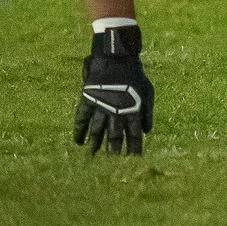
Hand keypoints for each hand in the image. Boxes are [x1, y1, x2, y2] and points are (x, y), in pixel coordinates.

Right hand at [74, 23, 153, 155]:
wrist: (116, 57)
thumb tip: (147, 132)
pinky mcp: (88, 100)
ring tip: (93, 158)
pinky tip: (78, 142)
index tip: (133, 163)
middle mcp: (116, 111)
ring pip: (97, 131)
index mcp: (133, 109)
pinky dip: (79, 131)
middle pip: (115, 137)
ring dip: (95, 145)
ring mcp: (101, 106)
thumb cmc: (135, 75)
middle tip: (112, 167)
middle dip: (114, 153)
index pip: (134, 135)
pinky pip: (82, 120)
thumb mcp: (148, 91)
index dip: (134, 149)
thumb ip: (147, 112)